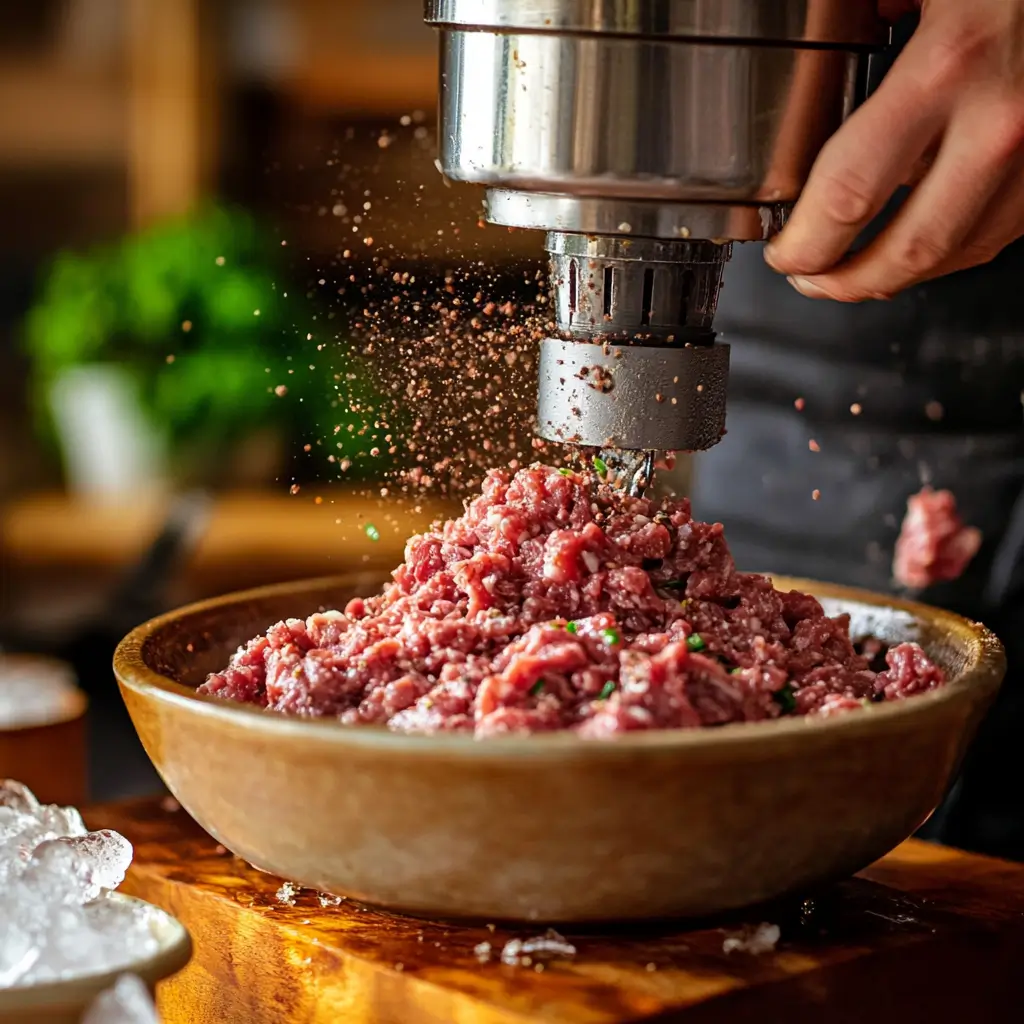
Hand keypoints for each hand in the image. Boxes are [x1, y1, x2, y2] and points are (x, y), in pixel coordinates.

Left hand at [763, 0, 1023, 301]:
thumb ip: (870, 15)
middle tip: (809, 279)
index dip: (803, 244)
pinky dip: (947, 250)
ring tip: (852, 274)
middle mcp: (1000, 122)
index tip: (783, 251)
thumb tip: (824, 41)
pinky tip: (914, 241)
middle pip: (907, 251)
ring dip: (896, 276)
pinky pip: (996, 232)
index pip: (848, 195)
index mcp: (948, 67)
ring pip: (957, 253)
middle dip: (844, 283)